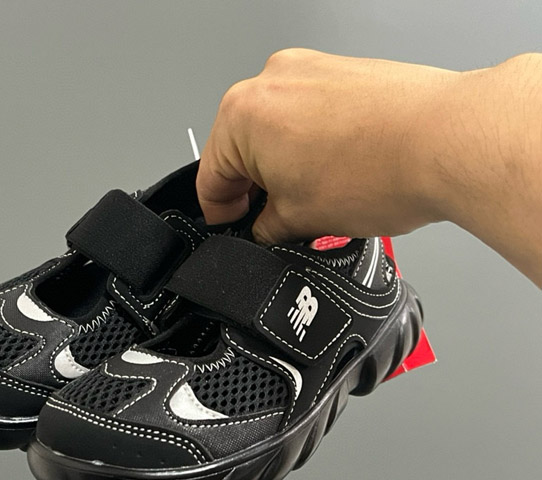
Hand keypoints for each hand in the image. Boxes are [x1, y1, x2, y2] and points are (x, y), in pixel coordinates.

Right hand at [196, 48, 458, 243]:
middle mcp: (270, 81)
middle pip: (240, 148)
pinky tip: (339, 171)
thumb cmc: (382, 169)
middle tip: (277, 220)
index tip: (234, 228)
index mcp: (241, 115)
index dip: (221, 215)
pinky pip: (309, 113)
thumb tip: (264, 226)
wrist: (450, 141)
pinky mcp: (342, 71)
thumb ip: (266, 227)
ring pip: (276, 130)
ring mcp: (309, 70)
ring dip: (284, 164)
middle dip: (254, 188)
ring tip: (317, 196)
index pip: (209, 177)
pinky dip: (313, 143)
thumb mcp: (302, 219)